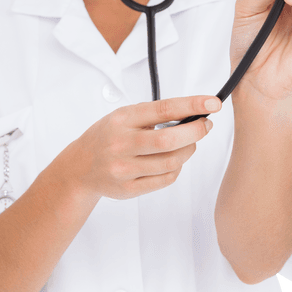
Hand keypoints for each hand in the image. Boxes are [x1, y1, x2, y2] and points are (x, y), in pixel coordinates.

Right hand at [67, 94, 220, 199]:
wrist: (79, 168)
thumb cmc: (107, 138)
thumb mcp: (122, 117)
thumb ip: (152, 114)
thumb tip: (192, 112)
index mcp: (121, 120)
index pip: (164, 109)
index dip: (192, 105)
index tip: (213, 103)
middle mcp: (121, 144)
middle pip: (170, 140)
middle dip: (196, 131)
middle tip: (205, 126)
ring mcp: (124, 169)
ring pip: (172, 162)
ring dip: (189, 150)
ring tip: (189, 144)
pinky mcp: (128, 188)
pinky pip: (165, 179)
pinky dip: (177, 168)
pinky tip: (174, 160)